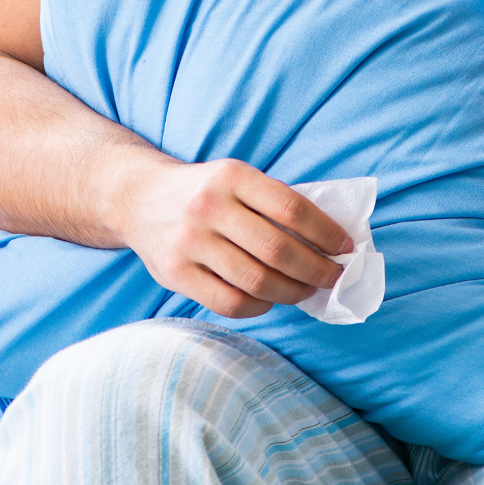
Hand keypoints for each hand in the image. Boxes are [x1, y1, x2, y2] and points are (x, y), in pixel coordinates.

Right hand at [106, 158, 351, 319]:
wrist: (137, 198)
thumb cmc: (202, 191)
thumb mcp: (235, 178)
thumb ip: (273, 202)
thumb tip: (330, 241)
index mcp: (231, 177)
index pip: (292, 209)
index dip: (326, 233)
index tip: (346, 248)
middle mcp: (208, 207)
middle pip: (278, 250)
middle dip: (317, 269)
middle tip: (333, 277)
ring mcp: (189, 243)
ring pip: (256, 281)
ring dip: (292, 292)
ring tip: (306, 290)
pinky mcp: (175, 274)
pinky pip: (229, 302)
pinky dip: (259, 307)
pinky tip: (269, 301)